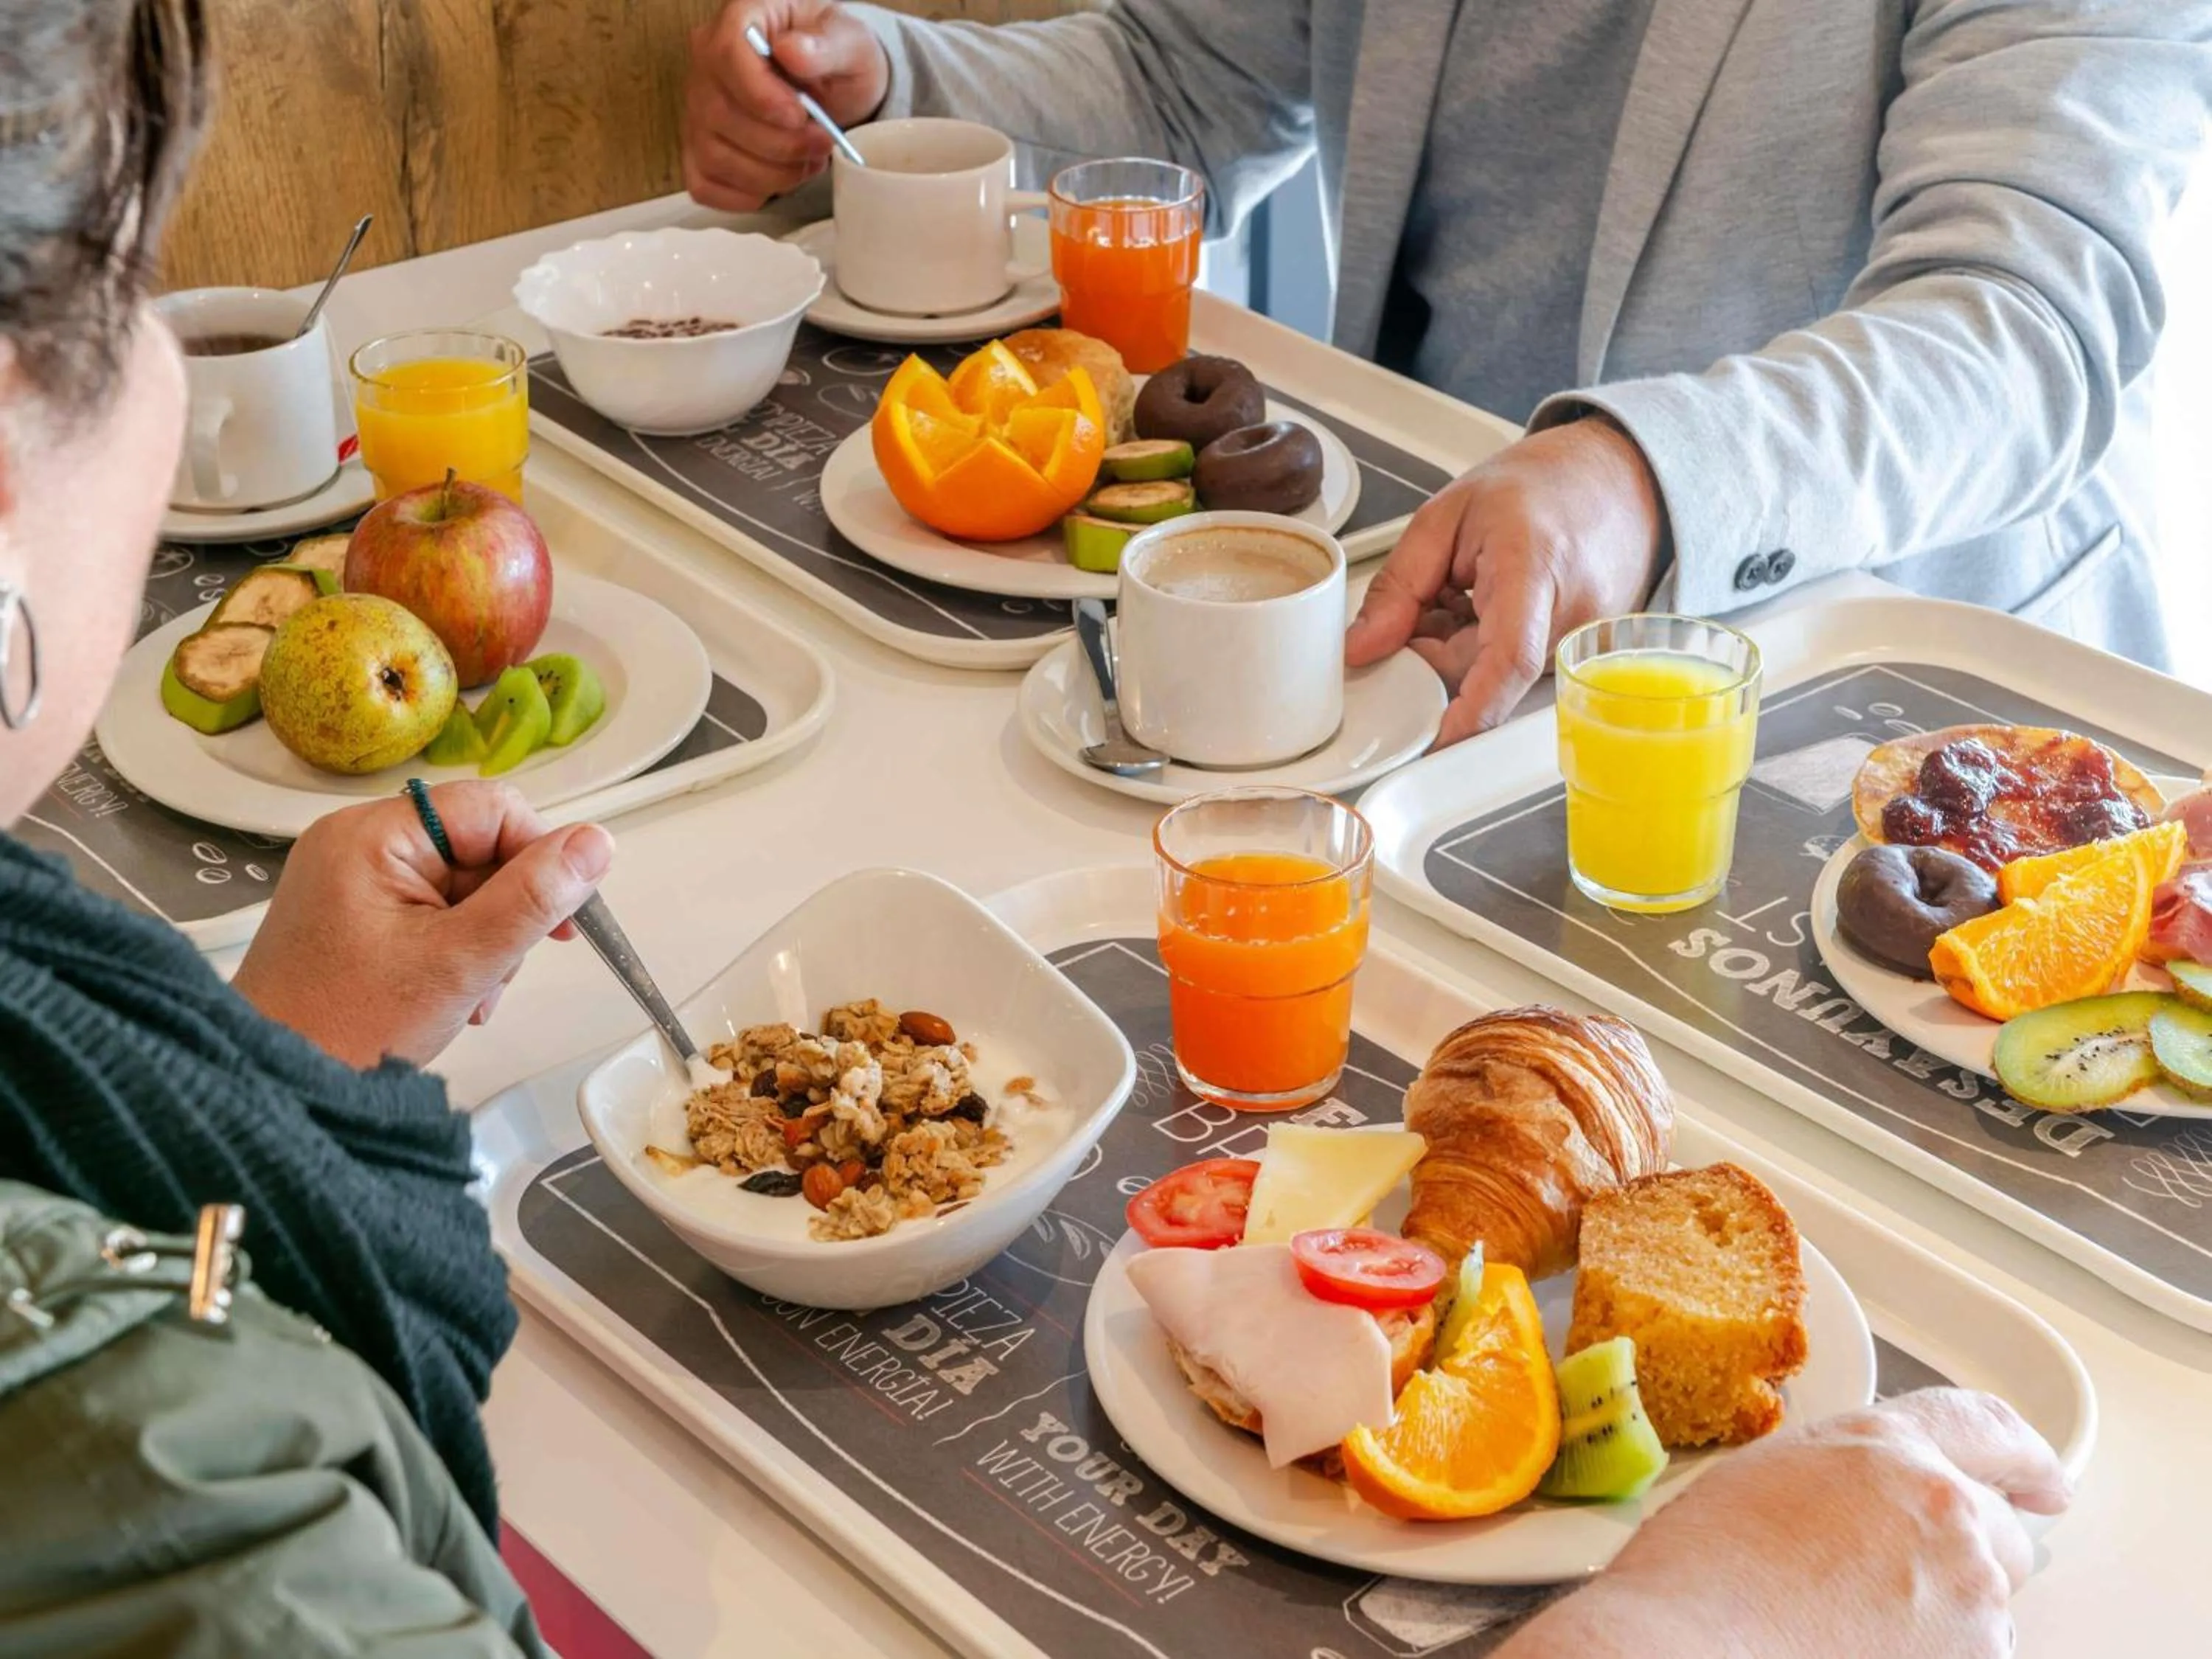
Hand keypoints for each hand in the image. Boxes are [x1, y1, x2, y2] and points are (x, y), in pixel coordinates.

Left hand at [232, 782, 615, 1068]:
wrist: (272, 1083)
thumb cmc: (347, 1026)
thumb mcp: (461, 961)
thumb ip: (534, 897)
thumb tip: (596, 844)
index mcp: (374, 834)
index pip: (492, 809)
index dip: (539, 857)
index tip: (563, 917)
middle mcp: (359, 841)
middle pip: (480, 846)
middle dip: (506, 912)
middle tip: (498, 970)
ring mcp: (354, 875)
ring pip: (463, 883)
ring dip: (485, 938)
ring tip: (469, 993)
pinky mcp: (355, 909)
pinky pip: (433, 908)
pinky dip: (455, 947)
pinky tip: (451, 990)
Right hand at [684, 1, 888, 210]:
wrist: (834, 87)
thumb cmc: (836, 58)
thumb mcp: (849, 43)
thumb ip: (826, 44)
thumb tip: (793, 51)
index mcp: (739, 21)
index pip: (726, 55)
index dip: (762, 96)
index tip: (799, 116)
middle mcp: (707, 65)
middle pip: (720, 114)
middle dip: (779, 144)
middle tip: (821, 143)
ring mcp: (698, 111)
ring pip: (715, 156)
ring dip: (770, 174)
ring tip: (807, 161)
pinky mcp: (700, 151)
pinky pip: (705, 185)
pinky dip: (746, 195)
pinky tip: (779, 181)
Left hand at [1344, 416, 1664, 748]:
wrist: (1613, 481)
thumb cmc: (1539, 488)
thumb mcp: (1445, 515)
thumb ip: (1397, 585)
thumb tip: (1361, 650)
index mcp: (1534, 566)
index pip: (1508, 658)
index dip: (1471, 711)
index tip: (1436, 741)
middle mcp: (1570, 615)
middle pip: (1480, 673)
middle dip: (1432, 653)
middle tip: (1426, 602)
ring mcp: (1581, 642)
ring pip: (1492, 677)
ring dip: (1460, 648)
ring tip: (1469, 590)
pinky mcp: (1578, 657)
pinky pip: (1512, 673)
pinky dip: (1484, 648)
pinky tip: (1489, 607)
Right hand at [1499, 1389, 2070, 1658]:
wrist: (1693, 1643)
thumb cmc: (1704, 1570)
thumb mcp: (1774, 1472)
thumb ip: (1851, 1472)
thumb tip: (1879, 1503)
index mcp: (1885, 1445)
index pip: (1985, 1427)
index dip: (2023, 1454)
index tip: (2040, 1477)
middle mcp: (1942, 1508)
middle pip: (2001, 1530)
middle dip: (1967, 1551)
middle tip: (1905, 1578)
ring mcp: (1967, 1592)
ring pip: (1986, 1601)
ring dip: (1944, 1609)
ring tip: (1851, 1622)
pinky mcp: (1974, 1656)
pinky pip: (1970, 1650)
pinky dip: (1934, 1650)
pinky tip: (1858, 1646)